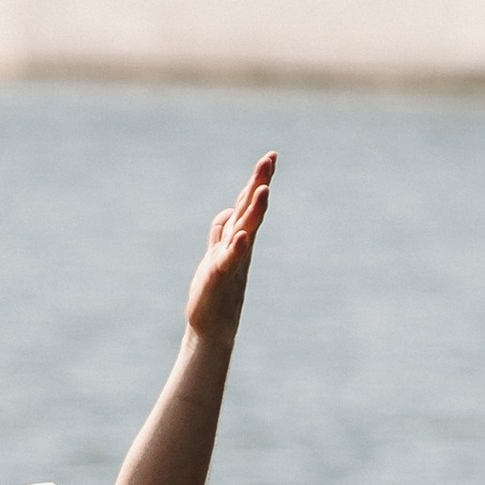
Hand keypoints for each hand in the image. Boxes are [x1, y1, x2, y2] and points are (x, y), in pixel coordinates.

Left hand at [183, 154, 272, 353]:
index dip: (258, 180)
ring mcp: (233, 260)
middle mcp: (239, 245)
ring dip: (254, 210)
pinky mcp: (222, 276)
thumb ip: (221, 234)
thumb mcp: (217, 256)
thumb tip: (227, 215)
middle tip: (270, 159)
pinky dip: (236, 247)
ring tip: (263, 190)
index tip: (270, 157)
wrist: (213, 327)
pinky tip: (241, 236)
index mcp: (238, 238)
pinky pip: (231, 259)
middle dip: (260, 183)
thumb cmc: (216, 292)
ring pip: (245, 229)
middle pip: (251, 209)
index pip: (248, 204)